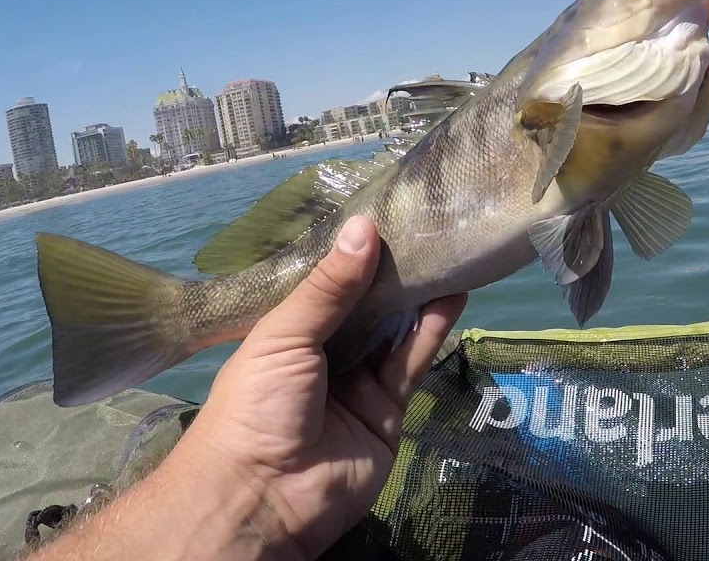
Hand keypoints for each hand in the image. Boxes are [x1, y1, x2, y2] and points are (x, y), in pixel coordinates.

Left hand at [174, 215, 467, 558]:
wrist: (265, 496)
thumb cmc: (256, 405)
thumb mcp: (284, 335)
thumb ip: (329, 286)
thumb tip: (363, 226)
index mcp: (285, 333)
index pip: (324, 284)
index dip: (352, 254)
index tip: (384, 213)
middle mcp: (322, 353)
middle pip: (364, 305)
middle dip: (391, 271)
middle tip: (426, 227)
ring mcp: (357, 382)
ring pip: (393, 330)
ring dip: (418, 294)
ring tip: (447, 251)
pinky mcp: (388, 409)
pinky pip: (411, 362)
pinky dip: (432, 329)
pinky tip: (452, 293)